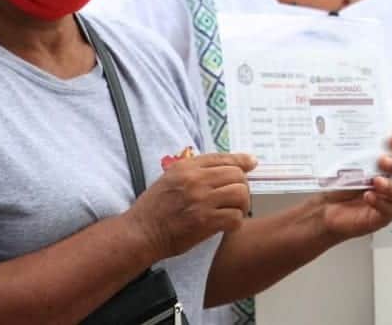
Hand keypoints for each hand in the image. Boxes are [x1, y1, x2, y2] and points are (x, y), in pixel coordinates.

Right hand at [126, 152, 256, 259]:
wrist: (140, 233)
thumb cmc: (154, 208)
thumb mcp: (170, 179)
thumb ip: (194, 171)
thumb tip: (222, 166)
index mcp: (186, 167)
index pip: (222, 158)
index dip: (241, 160)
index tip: (252, 163)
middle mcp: (195, 180)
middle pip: (237, 175)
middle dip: (242, 186)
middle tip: (237, 197)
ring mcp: (201, 201)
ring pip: (240, 194)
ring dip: (243, 204)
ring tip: (236, 211)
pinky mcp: (205, 222)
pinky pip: (235, 217)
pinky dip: (236, 222)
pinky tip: (229, 225)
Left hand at [319, 134, 391, 240]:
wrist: (326, 206)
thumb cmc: (340, 181)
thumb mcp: (348, 160)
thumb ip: (356, 148)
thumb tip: (351, 128)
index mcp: (390, 163)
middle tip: (383, 160)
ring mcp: (391, 200)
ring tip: (377, 181)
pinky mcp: (382, 217)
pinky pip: (389, 211)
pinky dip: (380, 202)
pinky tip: (368, 196)